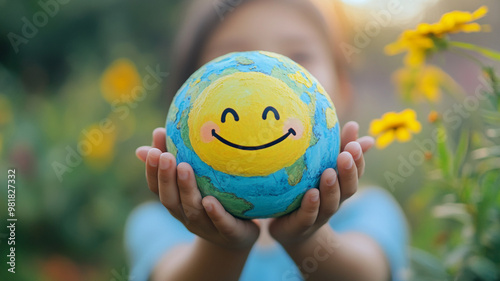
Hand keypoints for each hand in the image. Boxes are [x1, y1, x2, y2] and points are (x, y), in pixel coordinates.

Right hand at [136, 128, 259, 249]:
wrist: (239, 237)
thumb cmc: (215, 200)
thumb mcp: (197, 180)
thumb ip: (179, 158)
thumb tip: (156, 131)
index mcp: (177, 203)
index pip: (157, 188)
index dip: (152, 171)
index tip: (152, 150)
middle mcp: (187, 216)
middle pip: (170, 199)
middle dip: (165, 177)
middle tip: (165, 156)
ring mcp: (207, 227)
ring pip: (193, 210)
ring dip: (186, 189)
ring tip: (184, 167)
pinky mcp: (230, 234)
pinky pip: (222, 224)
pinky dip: (215, 214)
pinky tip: (210, 201)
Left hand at [269, 121, 373, 245]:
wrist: (289, 230)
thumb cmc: (306, 192)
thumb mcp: (321, 168)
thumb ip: (336, 148)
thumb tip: (354, 125)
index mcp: (340, 187)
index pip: (355, 173)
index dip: (358, 160)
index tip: (355, 143)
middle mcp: (333, 201)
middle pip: (348, 189)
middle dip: (349, 172)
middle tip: (346, 155)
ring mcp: (319, 215)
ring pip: (330, 204)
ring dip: (331, 188)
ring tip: (329, 173)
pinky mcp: (300, 225)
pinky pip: (308, 216)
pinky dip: (311, 206)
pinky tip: (311, 194)